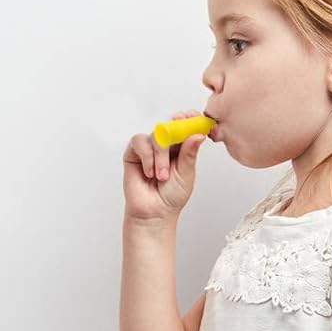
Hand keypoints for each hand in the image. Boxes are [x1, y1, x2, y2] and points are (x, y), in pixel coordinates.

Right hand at [123, 108, 208, 222]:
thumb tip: (197, 134)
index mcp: (181, 147)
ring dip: (160, 156)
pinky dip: (147, 157)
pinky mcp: (133, 153)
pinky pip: (139, 142)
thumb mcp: (186, 173)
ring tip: (161, 175)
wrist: (154, 212)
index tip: (194, 117)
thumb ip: (189, 153)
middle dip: (175, 131)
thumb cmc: (172, 196)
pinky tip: (149, 172)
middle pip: (170, 126)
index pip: (185, 126)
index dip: (190, 119)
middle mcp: (165, 145)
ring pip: (155, 135)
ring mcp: (149, 148)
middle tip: (179, 140)